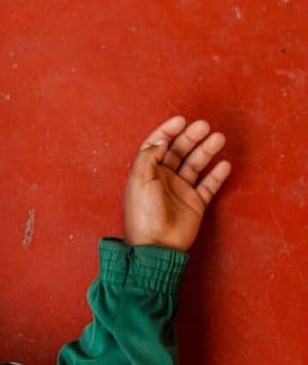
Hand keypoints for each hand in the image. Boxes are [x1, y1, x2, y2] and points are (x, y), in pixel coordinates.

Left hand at [123, 116, 231, 251]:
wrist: (156, 244)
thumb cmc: (144, 213)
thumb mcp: (140, 180)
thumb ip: (149, 157)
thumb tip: (161, 140)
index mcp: (146, 172)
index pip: (157, 145)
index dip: (167, 131)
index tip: (180, 120)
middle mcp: (163, 179)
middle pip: (178, 151)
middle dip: (190, 137)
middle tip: (203, 126)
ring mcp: (180, 190)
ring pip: (195, 165)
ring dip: (206, 151)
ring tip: (219, 138)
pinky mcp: (195, 203)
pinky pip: (209, 185)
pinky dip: (217, 175)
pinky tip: (225, 163)